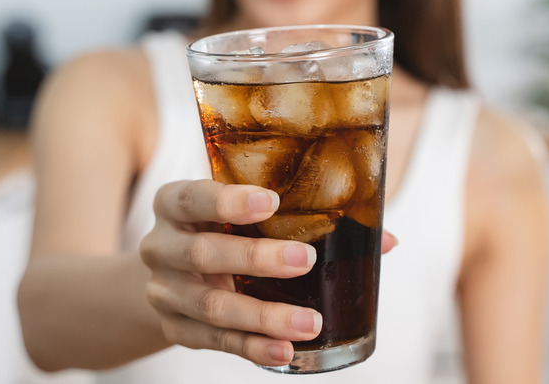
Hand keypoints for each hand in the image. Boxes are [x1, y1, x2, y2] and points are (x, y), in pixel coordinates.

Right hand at [139, 179, 396, 366]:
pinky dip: (252, 348)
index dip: (228, 200)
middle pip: (203, 254)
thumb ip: (303, 218)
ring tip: (310, 323)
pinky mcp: (177, 329)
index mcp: (175, 204)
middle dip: (255, 258)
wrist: (171, 274)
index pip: (192, 198)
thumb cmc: (221, 231)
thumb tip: (386, 240)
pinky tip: (285, 351)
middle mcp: (162, 246)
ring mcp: (166, 292)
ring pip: (212, 307)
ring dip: (263, 316)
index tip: (272, 201)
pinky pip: (216, 342)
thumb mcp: (242, 214)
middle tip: (304, 260)